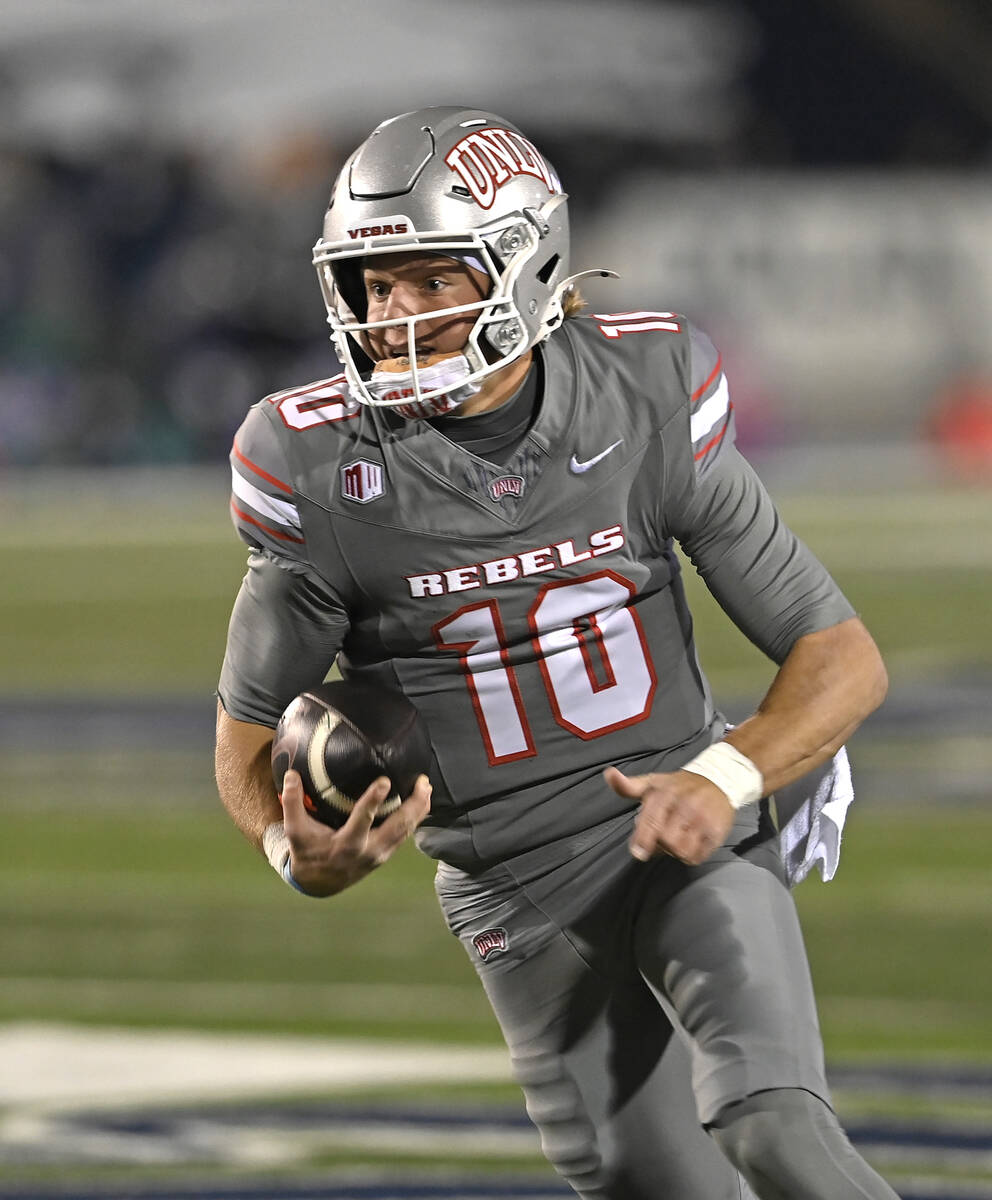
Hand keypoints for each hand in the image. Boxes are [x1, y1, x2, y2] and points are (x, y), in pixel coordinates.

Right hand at [280, 770, 431, 896]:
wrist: (320, 884)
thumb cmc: (308, 853)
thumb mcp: (295, 831)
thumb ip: (292, 802)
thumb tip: (292, 774)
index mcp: (346, 845)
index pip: (362, 821)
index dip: (373, 801)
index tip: (385, 781)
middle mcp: (369, 851)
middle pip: (398, 827)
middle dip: (412, 805)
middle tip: (422, 782)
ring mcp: (381, 854)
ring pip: (406, 831)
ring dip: (419, 810)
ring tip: (426, 787)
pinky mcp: (387, 853)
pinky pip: (406, 834)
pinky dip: (416, 818)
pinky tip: (422, 802)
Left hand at [604, 766, 734, 864]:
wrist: (718, 780)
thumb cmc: (680, 786)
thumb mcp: (652, 782)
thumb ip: (628, 785)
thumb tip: (609, 775)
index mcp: (665, 794)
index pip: (652, 821)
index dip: (643, 840)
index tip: (638, 852)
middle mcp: (685, 807)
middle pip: (666, 841)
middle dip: (660, 844)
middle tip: (662, 836)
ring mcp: (703, 820)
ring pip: (682, 851)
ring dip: (676, 851)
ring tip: (678, 838)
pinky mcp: (717, 832)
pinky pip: (699, 856)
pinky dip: (692, 855)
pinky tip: (691, 841)